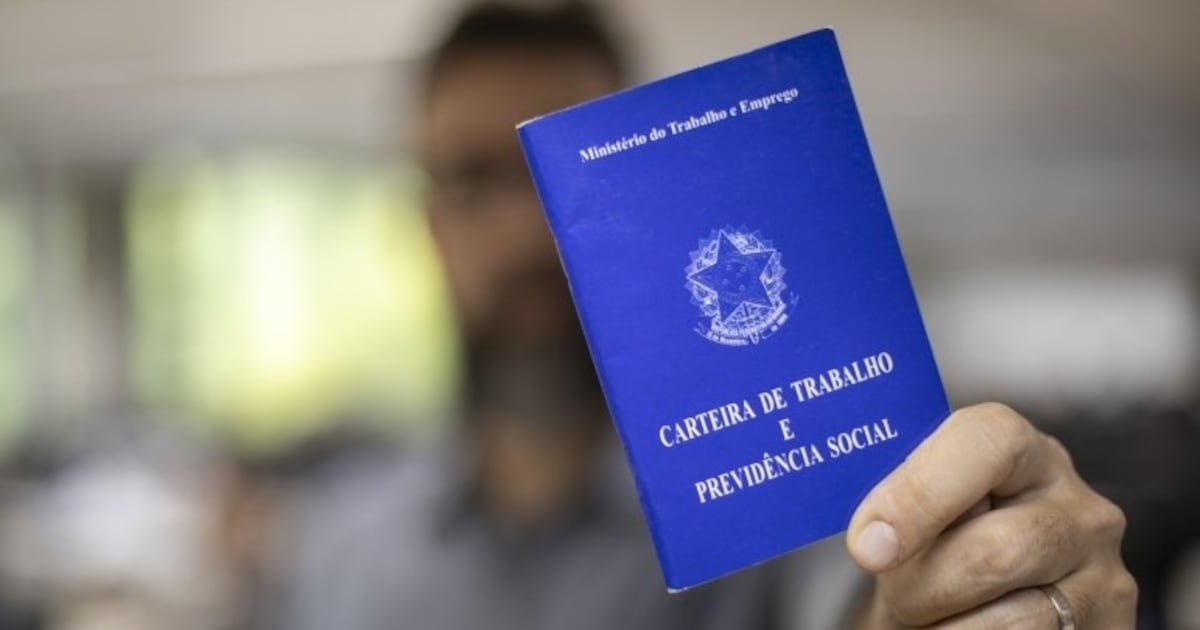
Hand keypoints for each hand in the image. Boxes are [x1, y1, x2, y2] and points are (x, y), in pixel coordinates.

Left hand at [847, 402, 1136, 627]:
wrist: (974, 602)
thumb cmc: (933, 547)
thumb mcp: (917, 512)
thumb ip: (904, 504)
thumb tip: (874, 539)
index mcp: (1019, 450)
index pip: (986, 442)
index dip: (921, 494)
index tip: (868, 546)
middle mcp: (1077, 504)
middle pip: (996, 550)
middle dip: (925, 586)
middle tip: (897, 600)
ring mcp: (1104, 570)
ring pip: (1015, 619)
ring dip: (947, 628)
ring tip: (926, 618)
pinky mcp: (1114, 624)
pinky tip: (959, 628)